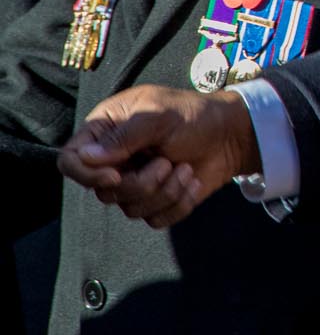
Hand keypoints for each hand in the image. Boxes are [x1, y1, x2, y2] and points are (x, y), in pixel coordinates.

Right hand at [57, 85, 259, 228]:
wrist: (233, 134)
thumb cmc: (195, 115)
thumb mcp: (160, 115)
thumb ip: (125, 135)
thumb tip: (86, 157)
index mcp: (106, 131)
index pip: (70, 161)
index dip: (86, 175)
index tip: (116, 175)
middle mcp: (115, 160)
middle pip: (103, 193)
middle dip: (141, 183)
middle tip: (167, 162)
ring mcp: (135, 182)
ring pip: (130, 209)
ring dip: (165, 191)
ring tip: (184, 168)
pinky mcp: (157, 200)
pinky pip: (155, 220)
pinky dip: (178, 204)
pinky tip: (192, 182)